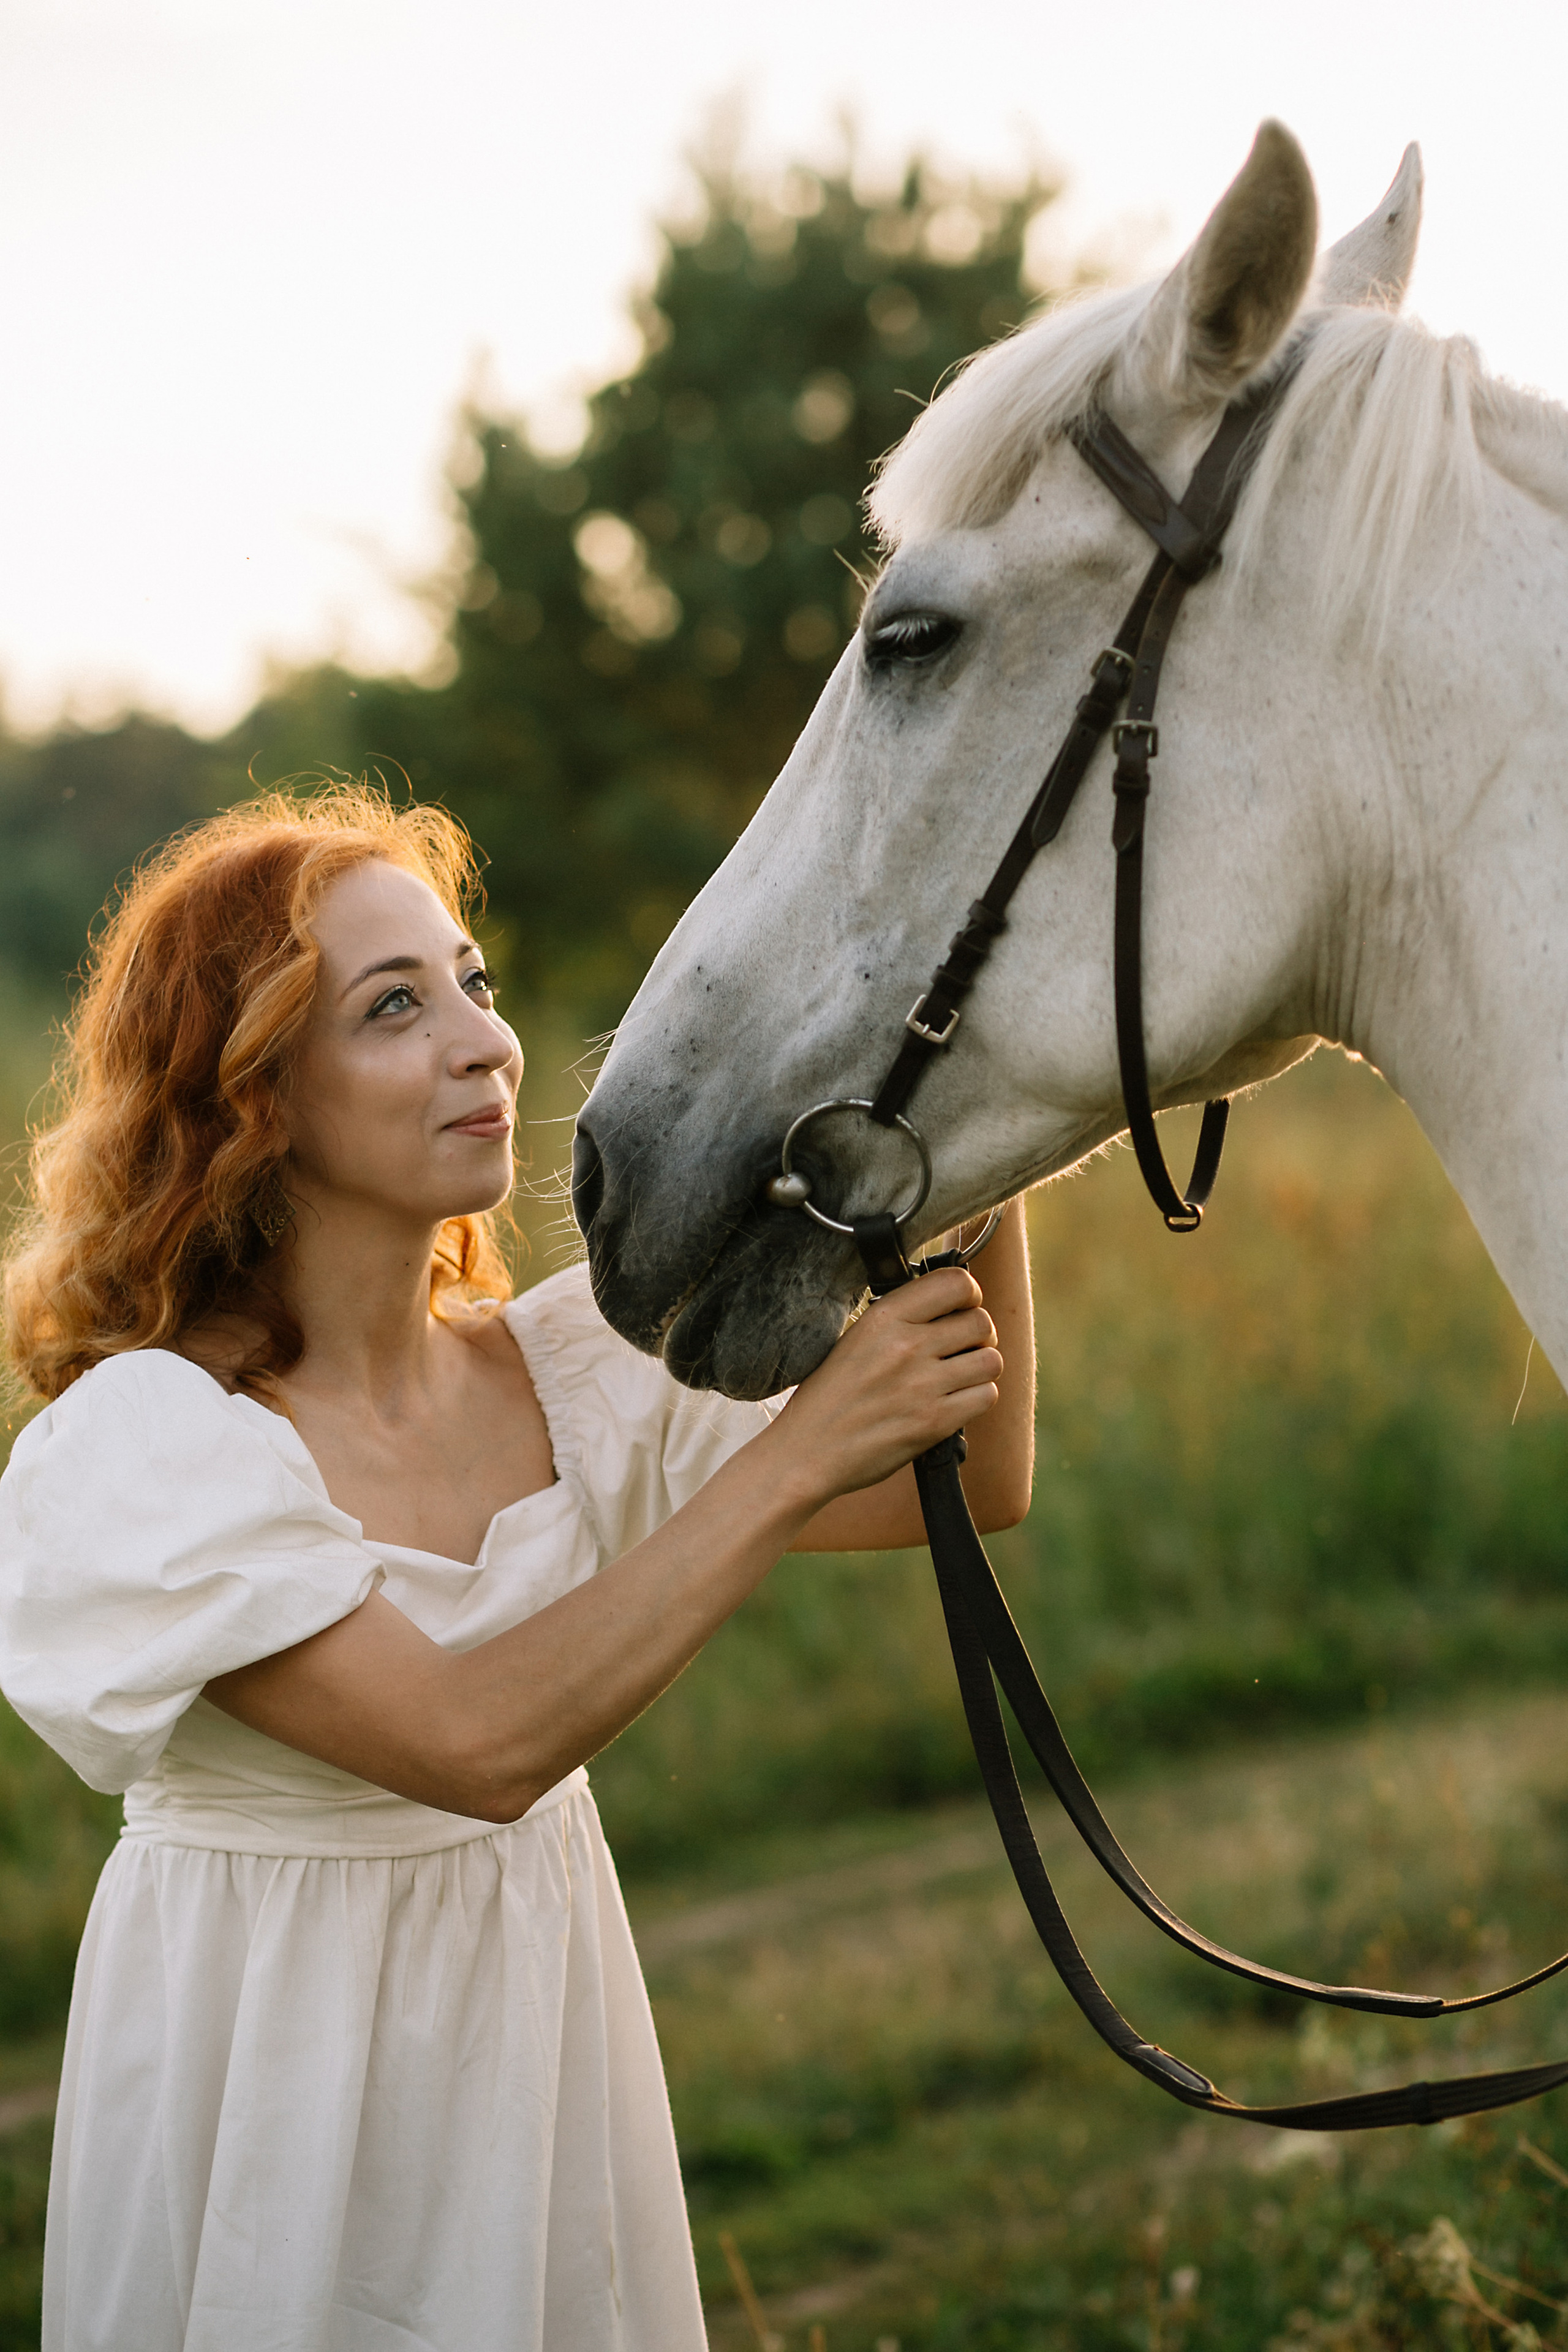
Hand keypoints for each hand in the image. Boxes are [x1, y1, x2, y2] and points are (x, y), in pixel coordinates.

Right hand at [764, 1268, 1001, 1510]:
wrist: (807, 1452)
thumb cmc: (828, 1397)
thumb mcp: (855, 1339)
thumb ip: (900, 1319)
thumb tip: (947, 1305)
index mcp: (884, 1318)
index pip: (955, 1283)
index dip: (970, 1292)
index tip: (963, 1305)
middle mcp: (907, 1346)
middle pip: (981, 1322)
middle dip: (978, 1334)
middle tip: (962, 1347)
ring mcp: (923, 1385)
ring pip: (991, 1359)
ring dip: (980, 1366)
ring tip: (959, 1375)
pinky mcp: (934, 1422)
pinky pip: (986, 1396)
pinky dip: (977, 1397)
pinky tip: (955, 1401)